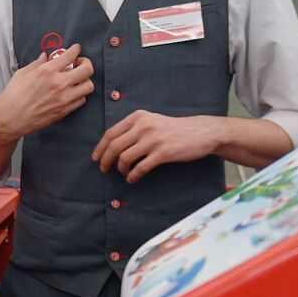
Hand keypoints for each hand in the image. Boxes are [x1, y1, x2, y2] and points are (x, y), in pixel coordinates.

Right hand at [0, 44, 93, 140]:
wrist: (10, 119)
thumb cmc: (13, 96)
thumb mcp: (22, 74)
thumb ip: (37, 63)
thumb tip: (46, 56)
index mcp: (47, 71)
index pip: (70, 55)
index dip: (76, 49)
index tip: (76, 49)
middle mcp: (59, 83)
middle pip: (87, 69)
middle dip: (86, 63)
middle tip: (80, 63)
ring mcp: (64, 98)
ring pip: (88, 86)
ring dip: (84, 80)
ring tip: (77, 80)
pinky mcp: (64, 110)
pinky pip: (82, 100)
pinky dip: (79, 94)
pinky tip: (71, 92)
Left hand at [92, 111, 223, 182]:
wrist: (201, 132)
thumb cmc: (173, 129)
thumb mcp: (151, 121)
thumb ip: (133, 128)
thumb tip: (110, 145)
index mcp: (138, 117)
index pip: (111, 133)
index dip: (100, 148)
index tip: (96, 158)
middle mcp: (143, 126)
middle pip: (114, 146)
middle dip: (105, 160)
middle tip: (104, 170)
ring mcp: (153, 139)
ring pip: (125, 158)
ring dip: (120, 169)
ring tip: (124, 173)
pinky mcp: (163, 153)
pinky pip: (140, 168)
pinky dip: (133, 176)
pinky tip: (132, 179)